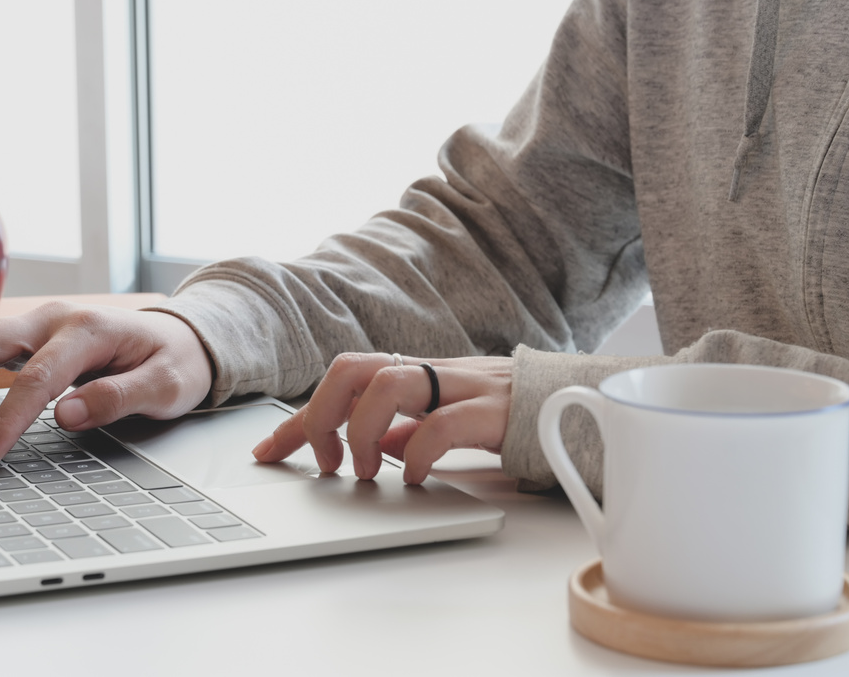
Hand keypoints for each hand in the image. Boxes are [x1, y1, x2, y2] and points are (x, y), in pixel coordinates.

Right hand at [0, 302, 213, 462]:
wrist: (182, 336)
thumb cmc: (175, 362)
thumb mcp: (166, 386)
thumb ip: (117, 398)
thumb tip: (65, 417)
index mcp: (87, 330)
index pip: (33, 378)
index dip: (5, 420)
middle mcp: (52, 319)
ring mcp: (36, 324)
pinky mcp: (27, 337)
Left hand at [252, 353, 511, 483]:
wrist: (582, 406)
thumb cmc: (510, 416)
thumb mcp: (446, 421)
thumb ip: (408, 430)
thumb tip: (370, 447)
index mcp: (416, 373)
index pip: (341, 380)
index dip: (298, 417)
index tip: (266, 451)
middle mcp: (433, 372)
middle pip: (352, 368)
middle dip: (320, 416)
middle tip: (323, 462)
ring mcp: (463, 386)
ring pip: (389, 383)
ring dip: (362, 432)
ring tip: (365, 471)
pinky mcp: (496, 411)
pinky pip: (443, 423)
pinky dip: (415, 454)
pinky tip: (411, 478)